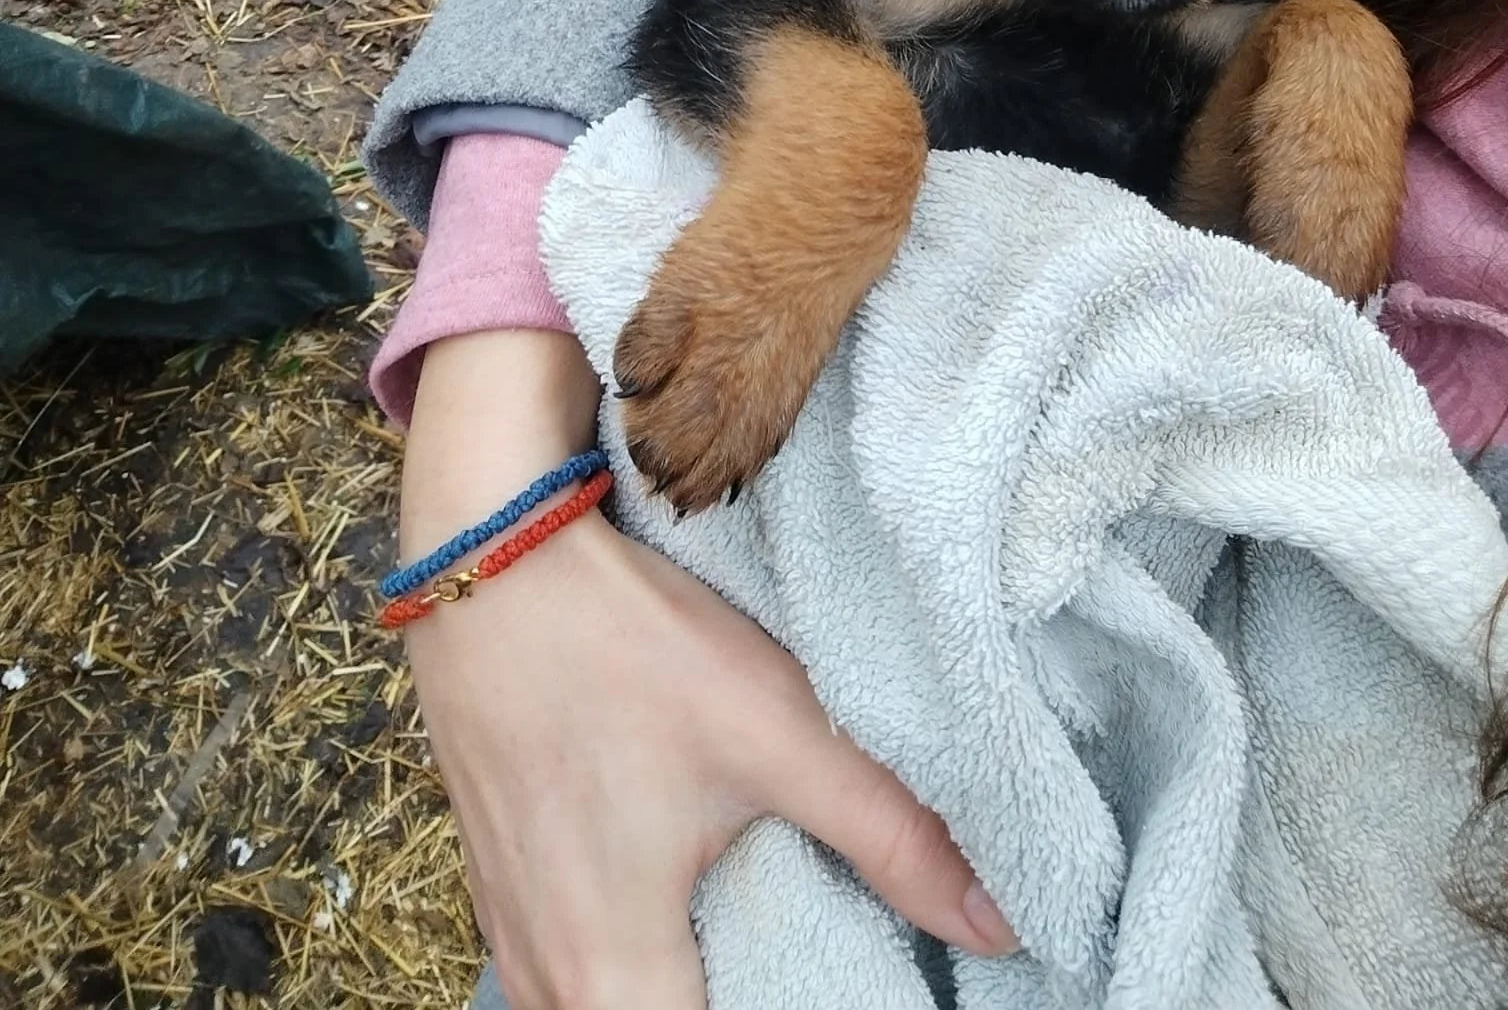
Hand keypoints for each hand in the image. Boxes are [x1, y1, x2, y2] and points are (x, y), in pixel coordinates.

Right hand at [401, 330, 1018, 1008]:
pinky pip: (574, 968)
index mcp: (614, 978)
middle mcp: (547, 983)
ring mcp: (510, 933)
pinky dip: (640, 955)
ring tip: (771, 927)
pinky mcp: (499, 882)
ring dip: (690, 984)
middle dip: (752, 998)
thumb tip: (1002, 926)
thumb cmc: (623, 647)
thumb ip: (894, 836)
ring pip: (616, 1007)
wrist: (487, 560)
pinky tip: (689, 891)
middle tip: (833, 954)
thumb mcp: (774, 730)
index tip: (857, 982)